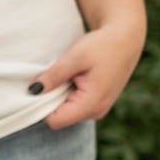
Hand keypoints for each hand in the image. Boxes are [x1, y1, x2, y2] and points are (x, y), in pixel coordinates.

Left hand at [29, 17, 146, 127]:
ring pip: (66, 111)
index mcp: (91, 104)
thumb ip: (54, 76)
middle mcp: (96, 112)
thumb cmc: (102, 46)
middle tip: (55, 75)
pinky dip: (69, 92)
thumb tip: (32, 90)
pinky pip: (75, 105)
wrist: (126, 39)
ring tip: (69, 74)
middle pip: (59, 117)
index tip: (39, 86)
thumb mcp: (75, 57)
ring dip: (60, 94)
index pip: (54, 120)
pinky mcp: (97, 104)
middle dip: (51, 99)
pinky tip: (75, 77)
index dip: (42, 106)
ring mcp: (98, 109)